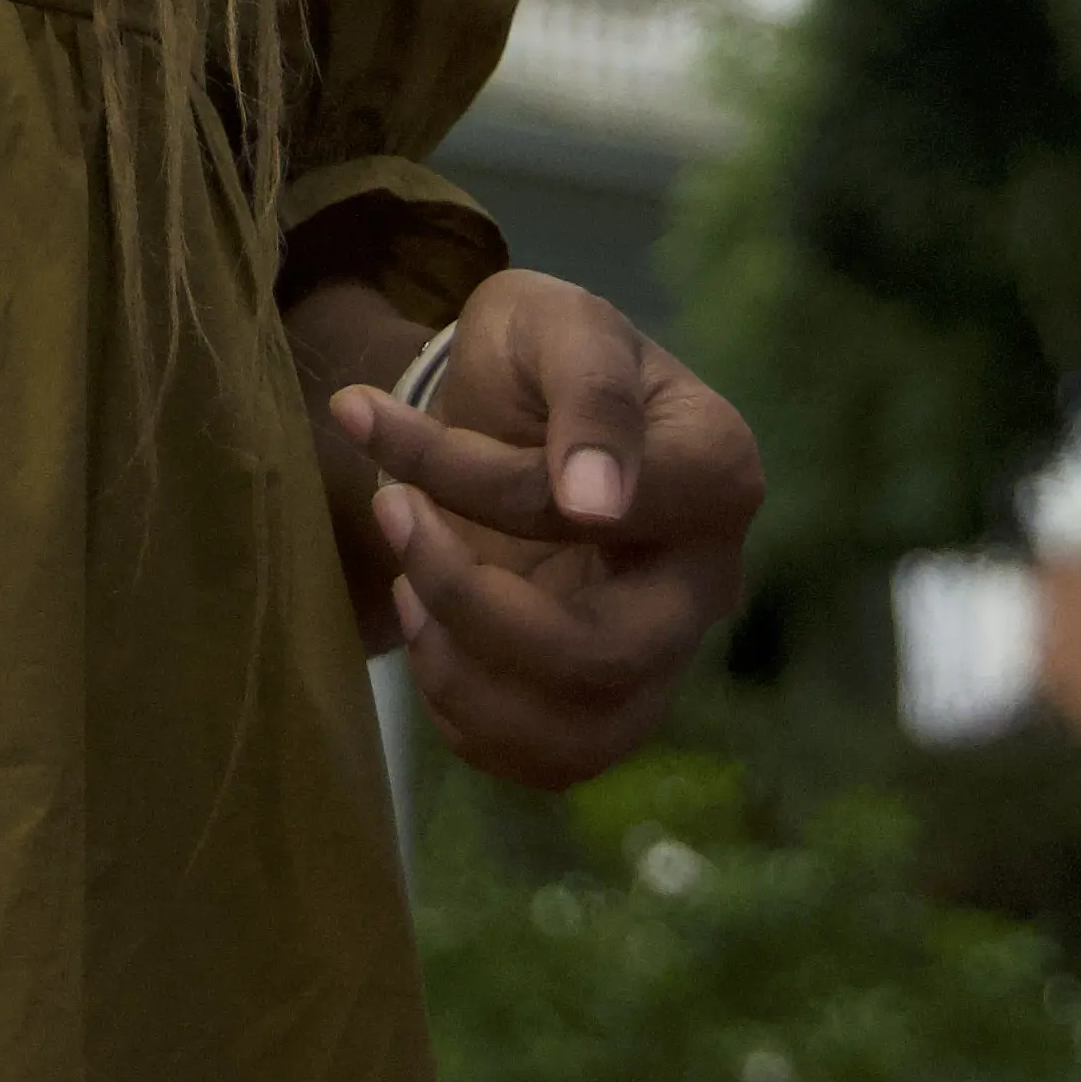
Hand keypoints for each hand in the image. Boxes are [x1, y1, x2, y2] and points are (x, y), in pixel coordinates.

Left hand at [320, 271, 762, 786]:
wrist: (513, 405)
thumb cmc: (542, 353)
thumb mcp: (556, 322)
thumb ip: (587, 390)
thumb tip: (600, 504)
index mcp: (715, 470)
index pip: (599, 506)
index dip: (492, 486)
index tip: (365, 413)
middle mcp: (706, 578)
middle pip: (606, 652)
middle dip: (471, 599)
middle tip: (387, 508)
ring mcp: (663, 651)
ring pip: (583, 730)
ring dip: (464, 671)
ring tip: (406, 587)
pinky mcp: (613, 698)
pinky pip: (553, 759)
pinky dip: (469, 715)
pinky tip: (427, 630)